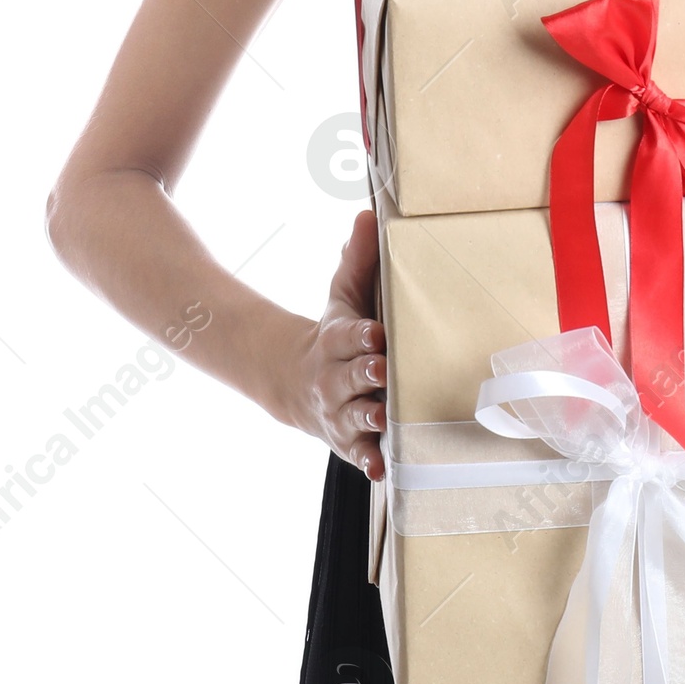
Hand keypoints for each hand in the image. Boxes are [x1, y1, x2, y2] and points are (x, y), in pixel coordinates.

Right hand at [293, 207, 386, 477]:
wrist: (298, 382)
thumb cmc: (337, 333)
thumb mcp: (345, 295)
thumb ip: (359, 260)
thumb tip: (368, 215)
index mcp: (338, 341)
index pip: (348, 335)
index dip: (361, 335)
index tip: (377, 333)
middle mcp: (336, 379)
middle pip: (351, 377)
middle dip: (367, 375)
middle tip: (385, 372)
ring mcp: (340, 412)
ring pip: (355, 416)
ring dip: (371, 419)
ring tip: (386, 420)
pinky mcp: (348, 440)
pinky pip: (358, 453)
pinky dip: (369, 461)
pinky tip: (382, 469)